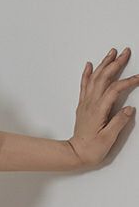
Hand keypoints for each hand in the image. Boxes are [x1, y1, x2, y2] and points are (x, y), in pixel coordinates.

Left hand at [68, 47, 137, 166]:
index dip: (127, 82)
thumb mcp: (108, 138)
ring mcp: (85, 103)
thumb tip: (130, 109)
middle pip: (103, 78)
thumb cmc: (91, 149)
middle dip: (115, 63)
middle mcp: (90, 103)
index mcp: (98, 110)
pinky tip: (90, 65)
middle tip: (125, 52)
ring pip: (94, 78)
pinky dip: (87, 73)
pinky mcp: (83, 106)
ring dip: (103, 64)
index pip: (114, 90)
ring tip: (111, 53)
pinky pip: (84, 85)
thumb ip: (119, 122)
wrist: (75, 154)